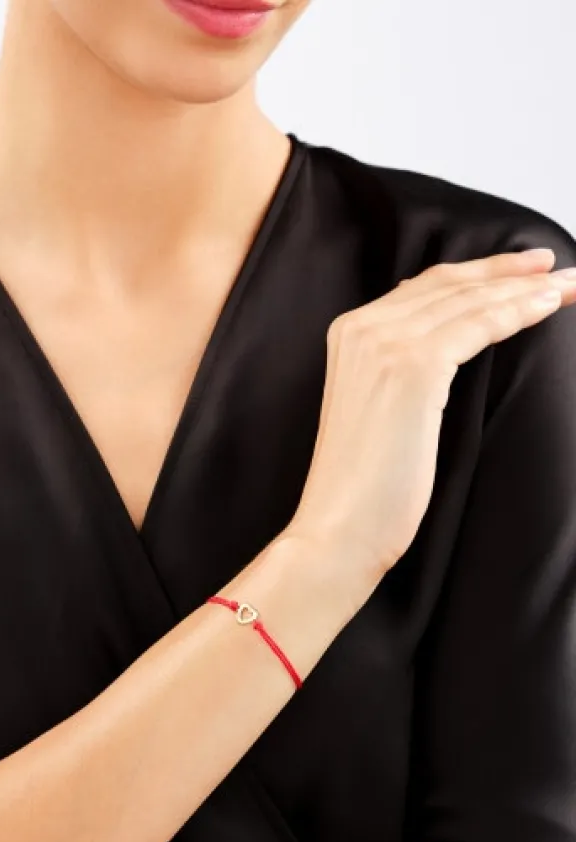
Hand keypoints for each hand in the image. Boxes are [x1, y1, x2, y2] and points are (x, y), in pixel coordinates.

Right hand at [287, 248, 575, 579]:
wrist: (341, 524)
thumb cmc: (363, 482)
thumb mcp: (377, 408)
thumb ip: (398, 366)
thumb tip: (443, 342)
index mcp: (348, 333)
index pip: (424, 287)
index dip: (476, 273)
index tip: (517, 270)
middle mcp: (362, 328)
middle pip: (449, 284)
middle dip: (507, 272)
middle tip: (552, 265)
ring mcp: (385, 344)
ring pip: (468, 301)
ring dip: (523, 289)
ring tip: (566, 287)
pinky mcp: (413, 367)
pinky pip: (478, 325)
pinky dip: (516, 311)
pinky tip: (545, 307)